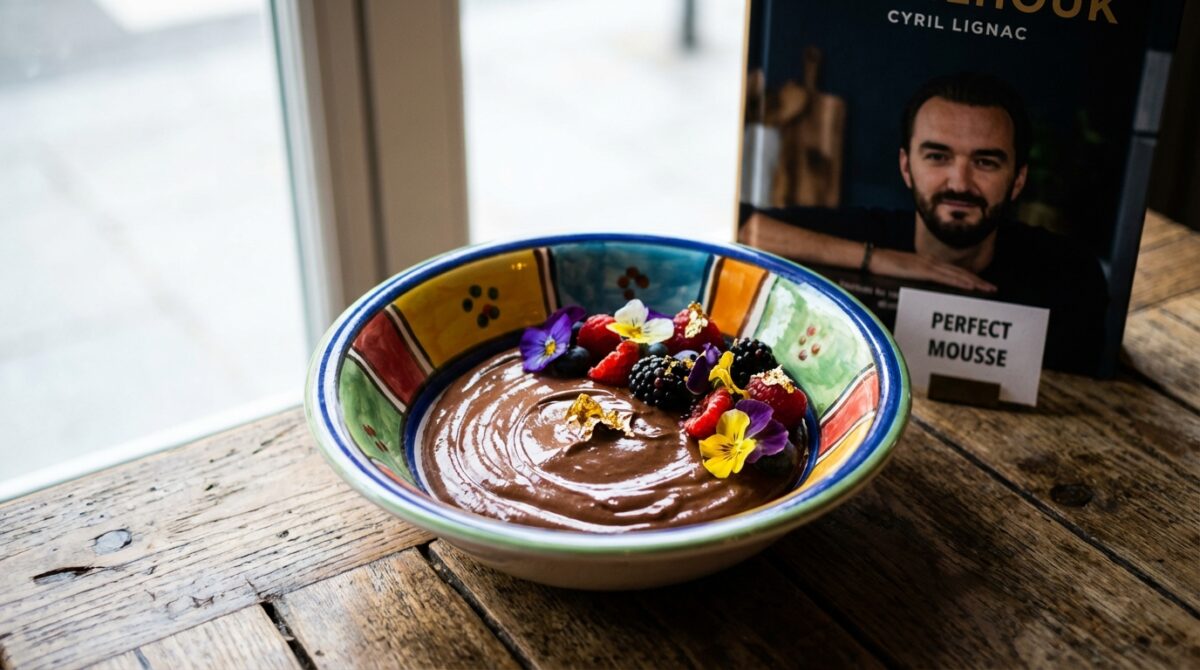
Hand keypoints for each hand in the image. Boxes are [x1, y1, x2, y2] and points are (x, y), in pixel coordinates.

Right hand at [869, 248, 996, 292]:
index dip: (969, 278)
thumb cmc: (881, 268)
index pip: (952, 271)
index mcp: (926, 263)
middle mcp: (931, 261)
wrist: (871, 259)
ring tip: (988, 289)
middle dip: (978, 281)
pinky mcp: (922, 269)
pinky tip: (970, 287)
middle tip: (994, 289)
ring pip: (957, 274)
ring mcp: (927, 264)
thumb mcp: (901, 275)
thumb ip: (913, 279)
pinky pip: (946, 277)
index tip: (981, 285)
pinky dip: (960, 281)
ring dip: (974, 282)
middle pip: (959, 272)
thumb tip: (920, 291)